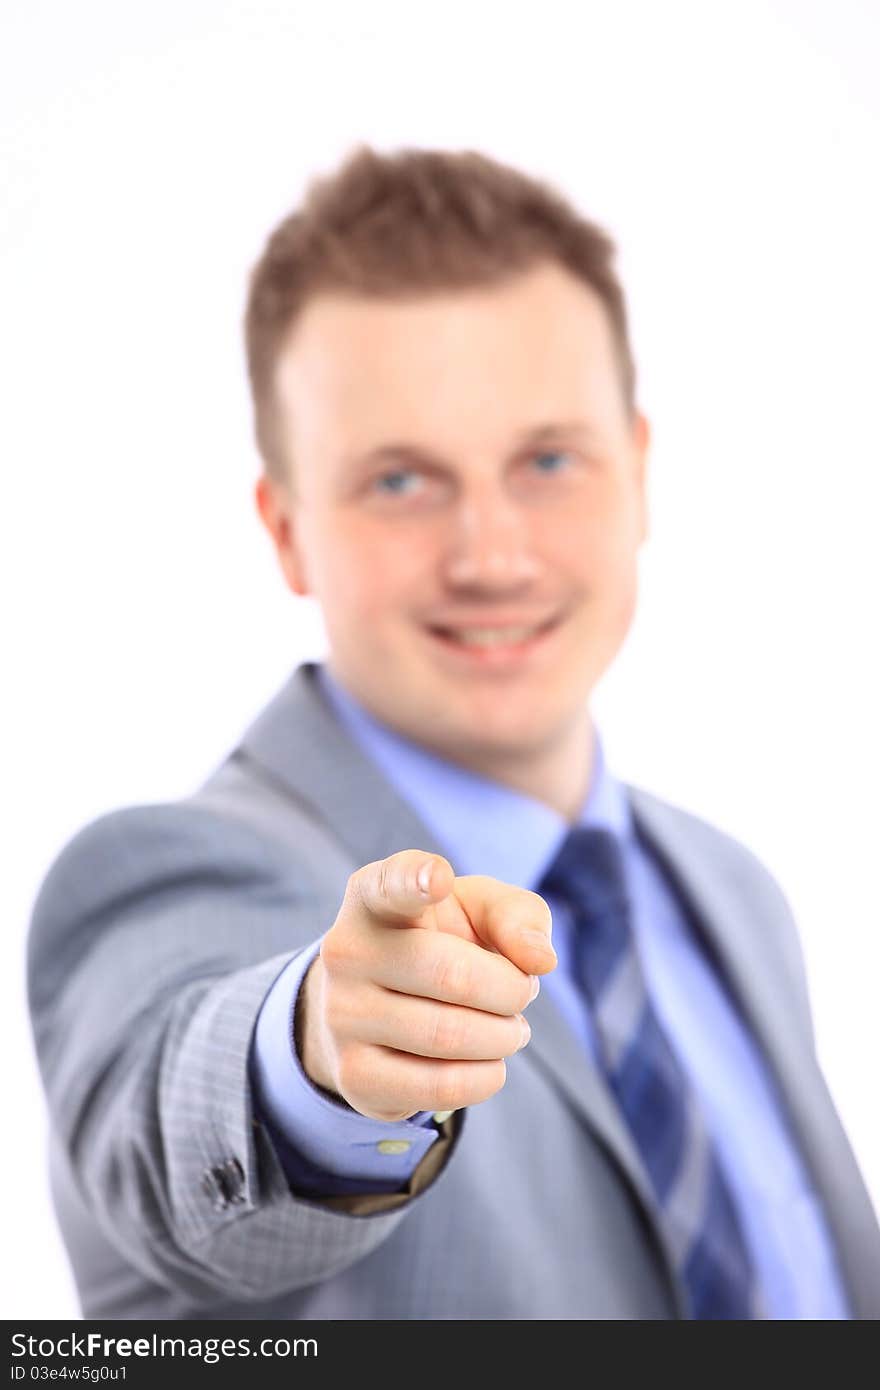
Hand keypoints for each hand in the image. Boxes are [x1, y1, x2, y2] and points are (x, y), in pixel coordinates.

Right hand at [297, 849, 557, 1120]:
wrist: (379, 1003)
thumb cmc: (443, 941)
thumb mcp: (479, 909)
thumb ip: (517, 916)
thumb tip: (539, 960)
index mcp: (373, 896)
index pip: (391, 884)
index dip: (416, 879)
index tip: (439, 878)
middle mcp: (347, 952)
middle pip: (452, 976)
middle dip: (509, 990)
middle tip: (522, 992)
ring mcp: (342, 1016)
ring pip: (449, 1036)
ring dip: (503, 1036)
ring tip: (509, 1029)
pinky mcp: (353, 1075)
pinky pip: (441, 1087)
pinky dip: (486, 1077)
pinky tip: (489, 1063)